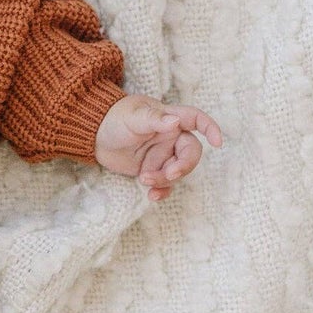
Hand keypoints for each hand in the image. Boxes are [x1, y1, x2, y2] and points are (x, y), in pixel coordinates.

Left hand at [94, 92, 223, 200]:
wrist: (95, 136)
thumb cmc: (115, 118)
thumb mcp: (133, 116)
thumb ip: (154, 119)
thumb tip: (174, 122)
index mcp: (171, 118)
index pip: (197, 120)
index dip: (211, 129)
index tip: (217, 143)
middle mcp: (171, 137)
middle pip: (191, 153)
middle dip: (183, 166)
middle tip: (169, 174)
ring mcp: (163, 155)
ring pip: (177, 172)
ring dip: (165, 180)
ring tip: (144, 180)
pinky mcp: (153, 169)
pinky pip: (165, 184)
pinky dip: (162, 191)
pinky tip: (152, 195)